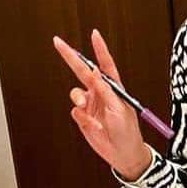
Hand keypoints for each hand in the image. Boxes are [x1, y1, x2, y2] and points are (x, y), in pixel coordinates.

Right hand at [54, 30, 151, 180]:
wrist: (122, 153)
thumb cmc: (128, 130)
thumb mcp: (119, 108)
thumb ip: (105, 91)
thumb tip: (96, 72)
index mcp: (113, 88)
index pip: (106, 64)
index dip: (100, 49)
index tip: (94, 34)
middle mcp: (100, 93)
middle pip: (83, 71)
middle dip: (71, 57)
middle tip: (59, 43)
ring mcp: (90, 104)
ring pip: (75, 93)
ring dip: (77, 97)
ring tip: (85, 106)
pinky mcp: (83, 117)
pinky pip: (75, 111)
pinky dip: (82, 118)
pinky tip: (93, 125)